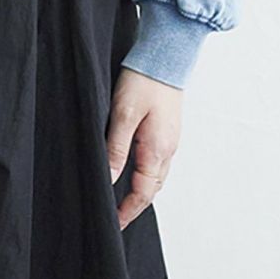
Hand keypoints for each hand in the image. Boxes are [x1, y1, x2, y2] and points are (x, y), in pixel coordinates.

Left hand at [106, 68, 182, 230]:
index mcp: (157, 149)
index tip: (113, 225)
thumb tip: (109, 179)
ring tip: (121, 202)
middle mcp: (168, 149)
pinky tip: (132, 174)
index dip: (127, 212)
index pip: (142, 193)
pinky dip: (146, 176)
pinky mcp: (168, 131)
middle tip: (115, 218)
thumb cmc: (144, 79)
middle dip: (135, 206)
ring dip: (141, 192)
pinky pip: (158, 163)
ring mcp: (170, 140)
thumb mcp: (123, 115)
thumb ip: (115, 149)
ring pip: (156, 177)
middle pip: (152, 189)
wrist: (167, 53)